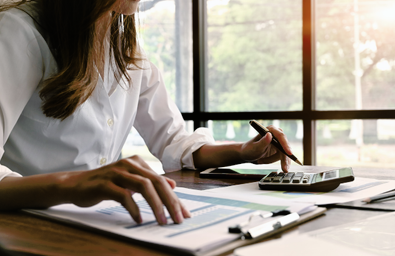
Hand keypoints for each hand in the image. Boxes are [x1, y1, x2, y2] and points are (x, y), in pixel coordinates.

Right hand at [58, 155, 190, 224]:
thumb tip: (172, 185)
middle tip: (177, 220)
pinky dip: (133, 208)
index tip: (184, 214)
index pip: (161, 181)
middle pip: (156, 182)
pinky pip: (123, 195)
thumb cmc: (105, 184)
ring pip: (143, 186)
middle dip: (170, 202)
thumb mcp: (130, 181)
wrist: (74, 184)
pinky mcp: (104, 183)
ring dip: (155, 206)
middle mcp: (129, 164)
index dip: (175, 198)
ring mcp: (116, 172)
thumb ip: (150, 181)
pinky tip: (138, 219)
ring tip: (162, 221)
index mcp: (137, 163)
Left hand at [240, 125, 291, 171]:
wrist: (247, 154)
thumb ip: (262, 142)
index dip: (285, 144)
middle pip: (285, 146)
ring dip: (273, 160)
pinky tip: (265, 162)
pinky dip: (274, 161)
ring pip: (284, 154)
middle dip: (284, 158)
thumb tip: (269, 134)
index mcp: (270, 130)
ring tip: (261, 161)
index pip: (280, 136)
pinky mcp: (279, 150)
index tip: (289, 153)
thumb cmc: (249, 149)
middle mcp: (276, 135)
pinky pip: (282, 157)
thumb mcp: (254, 147)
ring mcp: (278, 143)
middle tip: (284, 169)